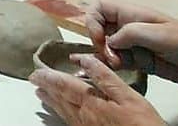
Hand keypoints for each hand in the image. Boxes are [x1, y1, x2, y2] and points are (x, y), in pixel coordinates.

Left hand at [30, 54, 165, 125]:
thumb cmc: (143, 124)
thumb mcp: (129, 97)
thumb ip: (106, 78)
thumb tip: (86, 59)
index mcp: (92, 102)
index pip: (64, 85)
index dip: (49, 77)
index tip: (35, 72)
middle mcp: (84, 115)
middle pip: (60, 98)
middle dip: (46, 88)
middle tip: (33, 80)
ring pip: (64, 110)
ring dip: (51, 100)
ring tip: (41, 93)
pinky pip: (70, 120)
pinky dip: (61, 112)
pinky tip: (62, 112)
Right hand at [82, 0, 177, 87]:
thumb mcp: (158, 34)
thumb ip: (129, 33)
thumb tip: (108, 42)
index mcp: (132, 13)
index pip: (100, 7)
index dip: (93, 21)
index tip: (101, 39)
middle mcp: (129, 26)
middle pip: (100, 27)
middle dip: (99, 42)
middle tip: (110, 57)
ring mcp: (134, 44)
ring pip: (107, 46)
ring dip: (106, 56)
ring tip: (117, 65)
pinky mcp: (140, 61)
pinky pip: (118, 60)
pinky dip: (113, 65)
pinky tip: (119, 70)